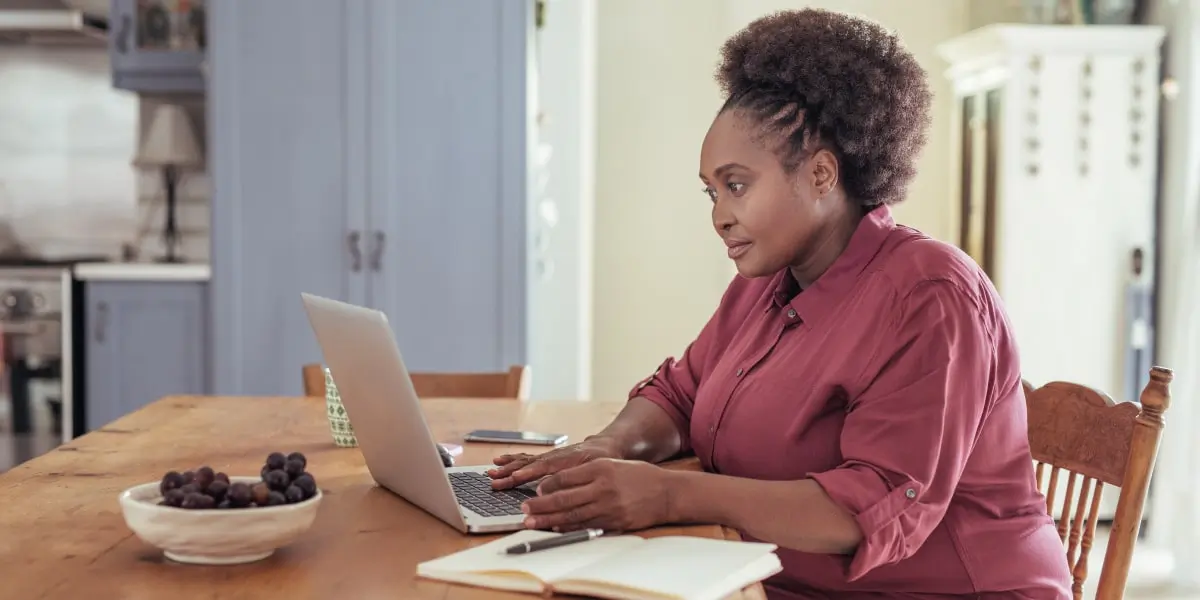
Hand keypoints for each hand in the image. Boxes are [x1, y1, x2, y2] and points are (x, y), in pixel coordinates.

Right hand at [488, 437, 620, 489]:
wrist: (605, 446)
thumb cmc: (603, 459)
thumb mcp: (599, 468)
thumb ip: (581, 475)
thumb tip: (563, 486)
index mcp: (567, 458)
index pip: (545, 466)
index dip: (530, 473)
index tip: (515, 478)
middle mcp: (554, 456)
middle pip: (530, 465)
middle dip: (511, 472)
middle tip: (494, 480)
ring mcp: (548, 457)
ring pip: (525, 461)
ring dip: (507, 467)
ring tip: (491, 471)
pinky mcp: (545, 459)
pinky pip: (526, 459)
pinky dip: (512, 460)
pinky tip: (499, 461)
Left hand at [520, 458, 673, 531]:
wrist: (667, 493)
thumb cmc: (639, 477)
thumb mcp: (613, 465)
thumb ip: (587, 472)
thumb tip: (558, 482)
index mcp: (601, 468)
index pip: (566, 476)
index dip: (547, 484)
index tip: (535, 488)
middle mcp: (603, 487)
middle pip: (564, 497)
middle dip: (540, 504)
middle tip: (524, 507)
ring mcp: (609, 506)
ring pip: (572, 515)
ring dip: (549, 519)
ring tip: (532, 522)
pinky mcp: (614, 522)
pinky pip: (586, 526)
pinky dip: (569, 528)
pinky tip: (556, 529)